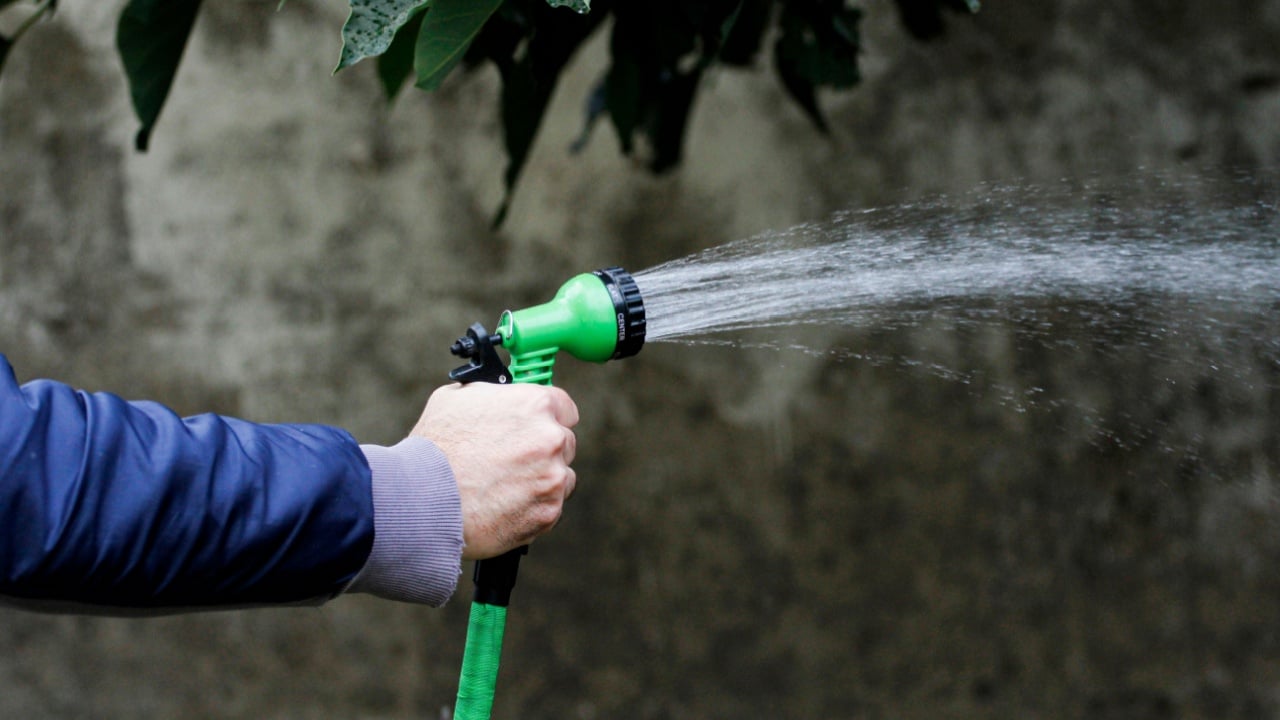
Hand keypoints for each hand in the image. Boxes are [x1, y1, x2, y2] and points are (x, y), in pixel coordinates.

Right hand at [410, 383, 578, 560]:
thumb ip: (492, 396)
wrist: (420, 499)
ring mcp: (552, 478)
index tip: (538, 428)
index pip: (564, 408)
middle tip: (511, 462)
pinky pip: (549, 508)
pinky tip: (503, 506)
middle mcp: (550, 439)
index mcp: (535, 404)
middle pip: (563, 444)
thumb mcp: (456, 399)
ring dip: (540, 481)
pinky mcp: (547, 513)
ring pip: (559, 477)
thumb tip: (501, 397)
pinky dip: (532, 509)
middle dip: (542, 452)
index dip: (548, 418)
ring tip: (503, 487)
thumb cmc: (433, 448)